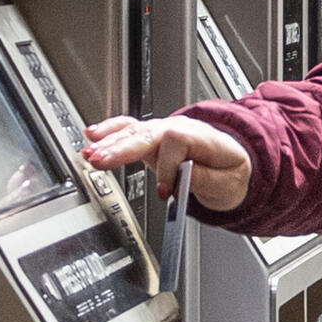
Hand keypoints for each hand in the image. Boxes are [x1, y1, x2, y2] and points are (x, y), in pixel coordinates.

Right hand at [81, 115, 252, 209]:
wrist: (232, 163)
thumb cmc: (230, 172)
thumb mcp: (229, 182)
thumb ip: (207, 179)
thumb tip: (185, 178)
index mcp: (202, 138)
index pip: (177, 142)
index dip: (167, 167)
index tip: (164, 192)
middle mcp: (179, 130)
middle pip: (148, 132)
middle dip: (123, 148)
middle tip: (101, 161)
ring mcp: (163, 132)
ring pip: (134, 131)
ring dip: (109, 142)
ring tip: (89, 153)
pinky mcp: (150, 140)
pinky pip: (128, 129)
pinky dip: (109, 131)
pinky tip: (91, 134)